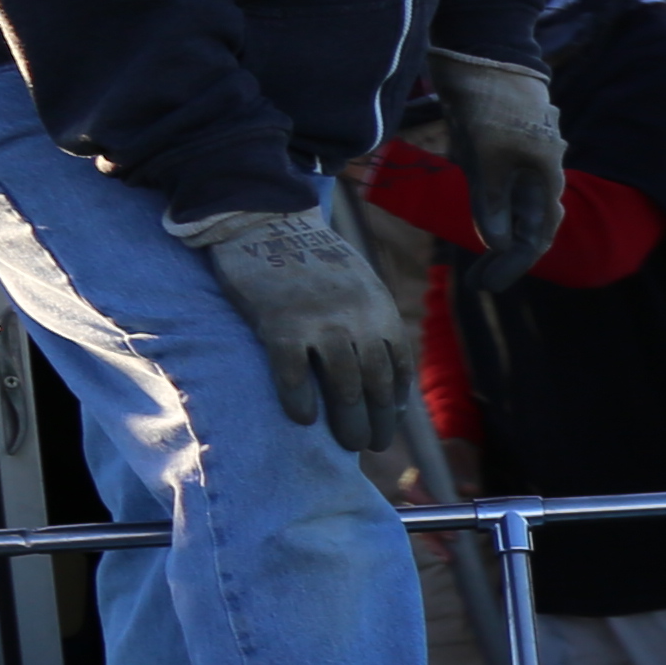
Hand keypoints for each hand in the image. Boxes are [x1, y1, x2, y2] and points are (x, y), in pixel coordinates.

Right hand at [198, 208, 419, 453]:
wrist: (267, 220)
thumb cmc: (312, 257)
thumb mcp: (360, 283)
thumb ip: (371, 318)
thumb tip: (381, 362)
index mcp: (380, 310)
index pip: (398, 366)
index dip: (397, 399)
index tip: (392, 420)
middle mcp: (358, 319)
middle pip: (375, 383)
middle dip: (379, 419)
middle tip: (374, 444)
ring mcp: (321, 322)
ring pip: (343, 385)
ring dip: (348, 421)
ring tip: (349, 444)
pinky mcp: (280, 324)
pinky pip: (295, 373)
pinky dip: (301, 400)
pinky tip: (303, 420)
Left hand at [428, 48, 564, 288]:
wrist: (481, 51)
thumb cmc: (489, 103)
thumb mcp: (485, 156)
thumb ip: (492, 202)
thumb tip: (498, 244)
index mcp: (545, 176)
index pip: (537, 235)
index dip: (514, 264)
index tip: (486, 286)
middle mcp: (540, 171)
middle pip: (533, 226)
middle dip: (508, 257)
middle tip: (480, 280)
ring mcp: (522, 159)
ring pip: (520, 209)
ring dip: (502, 236)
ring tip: (483, 258)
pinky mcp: (503, 147)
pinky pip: (506, 190)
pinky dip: (496, 211)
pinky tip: (484, 220)